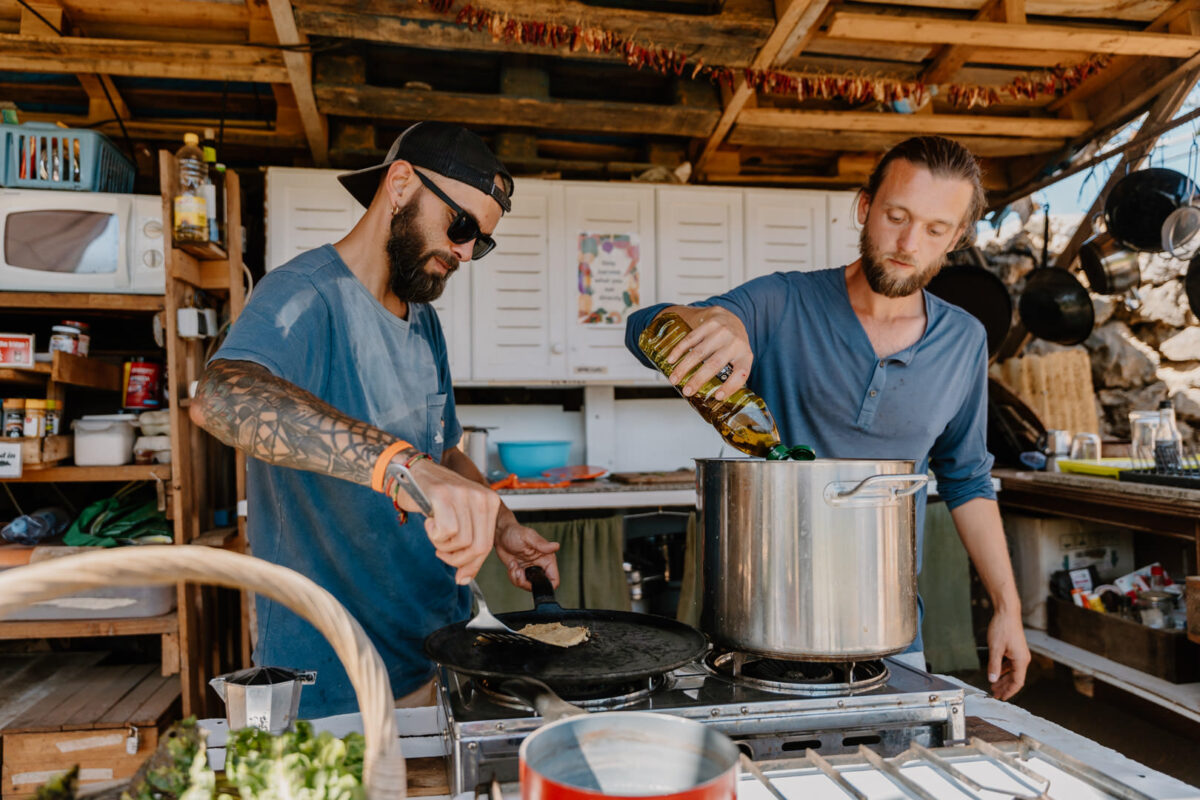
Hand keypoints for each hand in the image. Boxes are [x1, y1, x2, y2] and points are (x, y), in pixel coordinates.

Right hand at [386, 457, 500, 584]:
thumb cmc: (436, 499)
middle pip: (477, 547)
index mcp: (490, 502)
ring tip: (435, 532)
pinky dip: (434, 535)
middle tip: (441, 552)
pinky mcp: (444, 494)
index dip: (472, 565)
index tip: (460, 575)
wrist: (413, 472)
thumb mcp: (460, 520)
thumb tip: (464, 579)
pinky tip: (430, 523)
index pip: (487, 545)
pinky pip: (446, 531)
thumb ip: (467, 547)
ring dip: (442, 545)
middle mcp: (481, 496)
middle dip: (457, 559)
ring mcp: (463, 494)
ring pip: (461, 542)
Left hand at [495, 521, 560, 589]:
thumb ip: (542, 544)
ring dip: (518, 579)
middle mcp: (540, 565)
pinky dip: (513, 576)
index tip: (535, 583)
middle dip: (527, 583)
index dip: (547, 586)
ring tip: (514, 567)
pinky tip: (512, 565)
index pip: (554, 579)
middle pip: (539, 585)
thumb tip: (556, 546)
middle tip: (519, 572)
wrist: (501, 534)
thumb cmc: (515, 532)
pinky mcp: (520, 571)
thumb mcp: (528, 537)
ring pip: (527, 585)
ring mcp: (530, 569)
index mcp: (547, 558)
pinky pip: (518, 581)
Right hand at [660, 306, 752, 400]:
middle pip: (714, 364)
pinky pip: (691, 339)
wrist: (730, 316)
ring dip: (683, 368)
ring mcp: (721, 332)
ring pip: (699, 352)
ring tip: (674, 379)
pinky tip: (671, 360)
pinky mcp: (709, 323)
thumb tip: (713, 399)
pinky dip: (679, 351)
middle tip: (687, 391)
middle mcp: (735, 343)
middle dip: (698, 379)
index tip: (717, 396)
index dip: (730, 387)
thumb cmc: (733, 344)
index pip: (740, 374)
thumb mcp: (739, 358)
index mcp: (745, 355)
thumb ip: (730, 374)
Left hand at [986, 606, 1029, 700]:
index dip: (1009, 691)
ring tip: (994, 685)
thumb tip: (992, 680)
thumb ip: (994, 665)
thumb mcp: (995, 648)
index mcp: (1021, 660)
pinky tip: (997, 672)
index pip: (1017, 682)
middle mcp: (1023, 659)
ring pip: (1012, 671)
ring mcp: (1020, 654)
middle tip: (994, 694)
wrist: (1007, 612)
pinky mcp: (1016, 649)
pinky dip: (1004, 670)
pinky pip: (1011, 664)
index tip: (1001, 697)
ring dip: (1003, 679)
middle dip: (1004, 687)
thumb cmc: (1002, 628)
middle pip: (1015, 678)